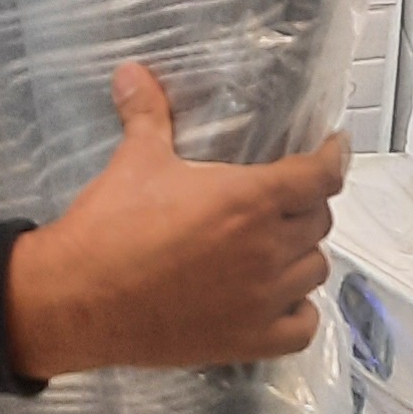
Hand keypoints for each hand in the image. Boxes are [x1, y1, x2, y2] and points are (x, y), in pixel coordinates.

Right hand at [4, 65, 347, 379]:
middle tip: (285, 202)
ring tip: (277, 248)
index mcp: (250, 200)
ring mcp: (262, 299)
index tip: (334, 150)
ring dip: (302, 256)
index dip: (334, 159)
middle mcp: (267, 249)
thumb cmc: (109, 229)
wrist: (78, 300)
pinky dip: (299, 312)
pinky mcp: (248, 340)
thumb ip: (147, 114)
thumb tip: (133, 74)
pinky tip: (280, 300)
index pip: (321, 176)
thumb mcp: (135, 161)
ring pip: (315, 271)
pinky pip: (303, 327)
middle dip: (307, 207)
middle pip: (319, 222)